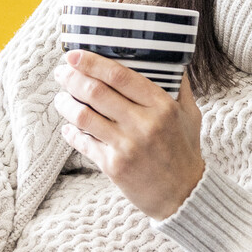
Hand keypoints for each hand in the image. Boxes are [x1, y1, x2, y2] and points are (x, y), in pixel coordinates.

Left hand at [51, 49, 205, 219]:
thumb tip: (169, 59)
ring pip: (84, 116)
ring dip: (66, 104)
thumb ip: (179, 86)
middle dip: (72, 78)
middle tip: (61, 73)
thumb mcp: (190, 114)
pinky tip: (67, 127)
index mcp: (162, 106)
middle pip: (96, 92)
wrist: (184, 196)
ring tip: (61, 98)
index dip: (93, 63)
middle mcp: (143, 124)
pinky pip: (84, 143)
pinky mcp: (114, 166)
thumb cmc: (185, 151)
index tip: (74, 55)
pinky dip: (71, 133)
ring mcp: (127, 146)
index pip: (120, 76)